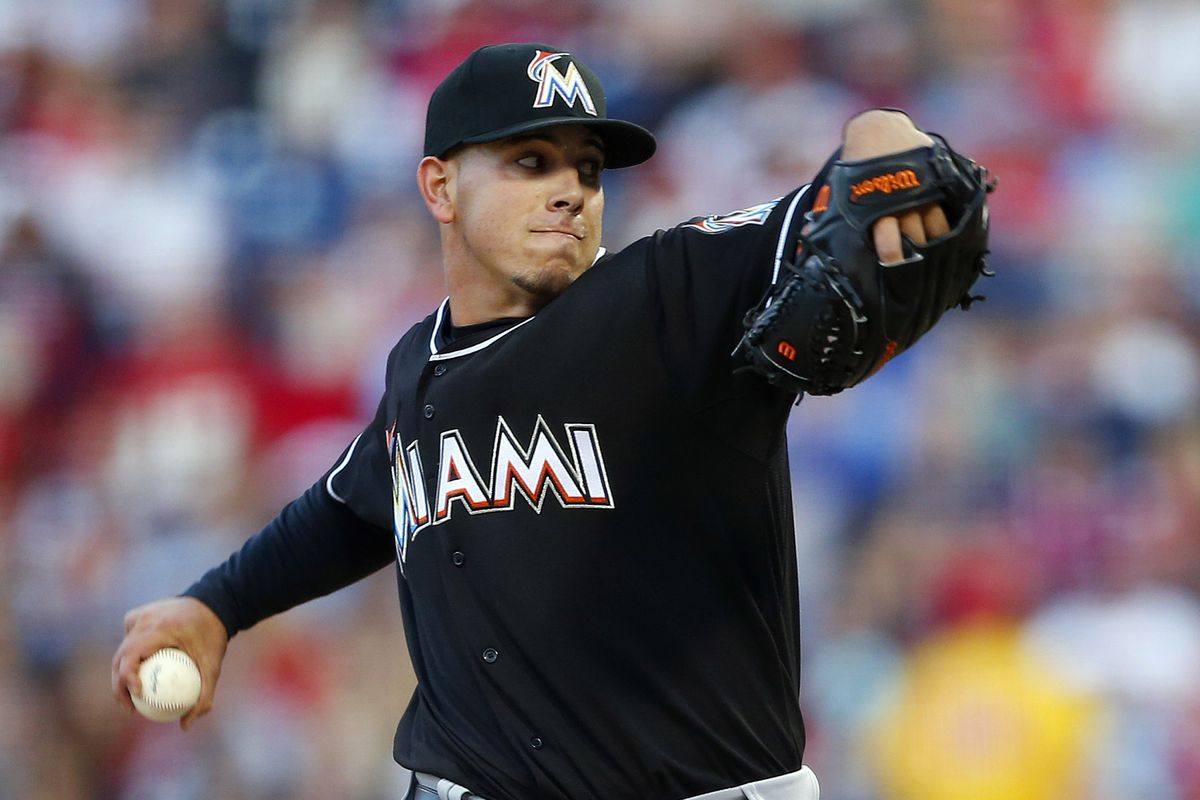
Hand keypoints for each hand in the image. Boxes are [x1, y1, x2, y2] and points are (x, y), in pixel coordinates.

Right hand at [111, 596, 228, 729]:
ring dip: (122, 674)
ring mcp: (139, 615)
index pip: (131, 656)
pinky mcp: (138, 614)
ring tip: (131, 698)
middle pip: (121, 657)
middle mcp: (144, 620)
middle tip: (130, 708)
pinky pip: (129, 640)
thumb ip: (204, 696)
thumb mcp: (213, 666)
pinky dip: (130, 657)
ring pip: (122, 650)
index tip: (136, 698)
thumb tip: (185, 726)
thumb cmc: (214, 636)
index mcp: (159, 628)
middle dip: (119, 686)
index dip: (126, 679)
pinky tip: (138, 677)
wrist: (215, 604)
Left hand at [842, 109, 949, 264]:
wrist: (880, 131)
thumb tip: (806, 233)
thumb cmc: (858, 166)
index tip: (892, 270)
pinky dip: (949, 229)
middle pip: (914, 240)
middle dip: (914, 258)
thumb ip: (830, 210)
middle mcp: (902, 201)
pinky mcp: (939, 183)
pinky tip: (950, 242)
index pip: (887, 240)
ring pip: (935, 230)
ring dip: (934, 247)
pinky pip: (948, 213)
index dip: (891, 257)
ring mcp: (924, 192)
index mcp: (876, 206)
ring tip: (933, 261)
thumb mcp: (844, 187)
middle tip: (915, 275)